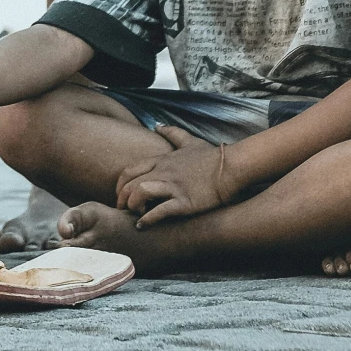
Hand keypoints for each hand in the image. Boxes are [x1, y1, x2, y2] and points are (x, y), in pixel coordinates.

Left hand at [114, 126, 232, 225]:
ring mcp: (173, 187)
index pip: (129, 170)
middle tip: (122, 211)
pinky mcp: (184, 202)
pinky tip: (143, 226)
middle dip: (121, 200)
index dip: (119, 185)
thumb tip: (158, 124)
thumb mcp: (189, 141)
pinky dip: (148, 220)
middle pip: (130, 184)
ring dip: (133, 207)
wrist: (230, 168)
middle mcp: (164, 172)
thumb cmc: (211, 156)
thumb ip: (172, 133)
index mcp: (162, 161)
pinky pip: (160, 211)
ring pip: (140, 193)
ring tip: (136, 216)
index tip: (120, 196)